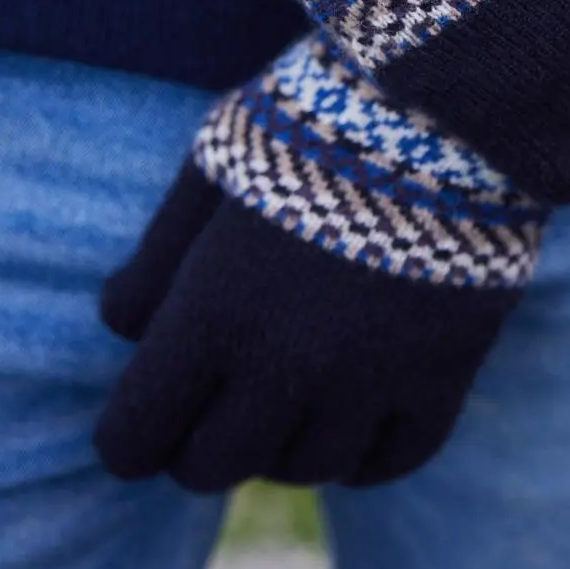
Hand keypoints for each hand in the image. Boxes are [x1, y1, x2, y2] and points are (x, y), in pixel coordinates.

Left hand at [94, 35, 544, 492]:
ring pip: (304, 469)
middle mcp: (286, 367)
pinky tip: (355, 409)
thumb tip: (122, 325)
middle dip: (200, 437)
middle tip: (221, 392)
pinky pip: (391, 463)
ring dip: (285, 439)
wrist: (447, 99)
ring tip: (294, 385)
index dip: (132, 429)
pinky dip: (363, 452)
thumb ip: (153, 260)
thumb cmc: (310, 121)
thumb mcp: (208, 165)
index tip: (151, 403)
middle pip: (212, 467)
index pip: (134, 441)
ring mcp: (372, 380)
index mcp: (213, 315)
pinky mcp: (446, 374)